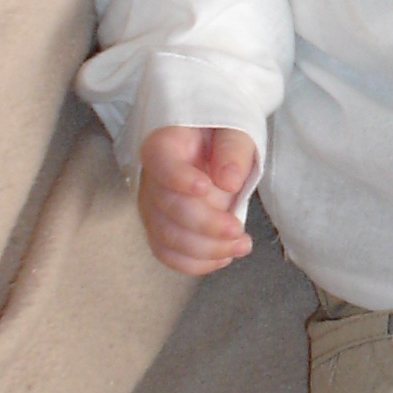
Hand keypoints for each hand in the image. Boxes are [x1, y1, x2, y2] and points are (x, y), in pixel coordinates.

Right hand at [137, 125, 257, 274]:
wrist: (211, 143)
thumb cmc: (220, 134)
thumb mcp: (234, 129)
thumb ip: (232, 149)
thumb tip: (228, 181)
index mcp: (164, 146)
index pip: (161, 164)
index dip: (180, 178)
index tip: (206, 186)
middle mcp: (152, 179)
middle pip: (167, 207)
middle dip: (205, 225)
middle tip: (237, 230)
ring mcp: (154, 206)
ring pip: (166, 237)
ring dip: (204, 250)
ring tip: (240, 246)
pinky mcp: (162, 227)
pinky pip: (168, 253)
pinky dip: (194, 263)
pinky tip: (223, 257)